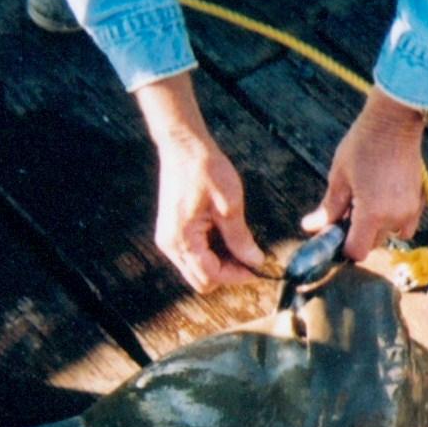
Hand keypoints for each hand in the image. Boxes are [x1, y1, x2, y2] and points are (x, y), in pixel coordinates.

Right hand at [135, 73, 264, 292]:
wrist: (183, 146)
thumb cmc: (206, 169)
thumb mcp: (230, 204)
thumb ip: (240, 237)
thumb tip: (255, 261)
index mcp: (182, 239)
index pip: (211, 276)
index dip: (237, 276)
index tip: (259, 269)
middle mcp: (170, 245)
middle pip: (202, 280)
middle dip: (228, 274)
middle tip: (252, 260)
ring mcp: (169, 239)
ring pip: (197, 270)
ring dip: (220, 265)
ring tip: (242, 247)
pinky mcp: (172, 232)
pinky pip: (193, 256)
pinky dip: (211, 254)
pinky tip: (228, 238)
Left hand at [301, 87, 427, 261]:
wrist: (394, 121)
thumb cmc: (363, 145)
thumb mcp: (339, 177)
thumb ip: (328, 208)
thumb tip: (310, 228)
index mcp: (372, 214)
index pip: (357, 252)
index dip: (343, 247)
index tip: (335, 232)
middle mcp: (394, 218)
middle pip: (373, 244)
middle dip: (359, 234)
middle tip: (347, 209)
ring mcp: (410, 211)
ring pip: (389, 234)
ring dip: (376, 227)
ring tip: (366, 200)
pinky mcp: (419, 201)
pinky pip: (405, 224)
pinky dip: (393, 219)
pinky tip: (383, 197)